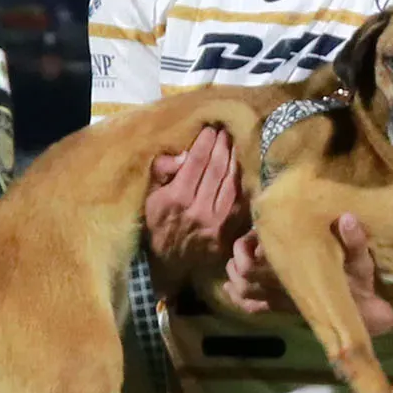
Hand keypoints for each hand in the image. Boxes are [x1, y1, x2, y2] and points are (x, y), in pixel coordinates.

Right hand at [145, 127, 244, 289]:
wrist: (169, 263)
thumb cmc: (156, 225)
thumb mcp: (149, 198)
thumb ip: (162, 172)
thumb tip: (183, 155)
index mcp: (176, 199)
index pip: (195, 163)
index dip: (205, 143)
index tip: (210, 129)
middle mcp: (199, 209)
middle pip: (217, 169)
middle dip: (222, 146)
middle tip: (225, 131)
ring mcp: (217, 221)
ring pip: (231, 182)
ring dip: (235, 159)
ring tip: (234, 142)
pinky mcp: (230, 229)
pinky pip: (240, 198)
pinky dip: (242, 180)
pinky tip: (242, 166)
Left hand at [223, 214, 392, 335]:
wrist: (364, 316)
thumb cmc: (360, 285)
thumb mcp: (361, 262)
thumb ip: (355, 241)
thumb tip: (347, 218)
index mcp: (294, 276)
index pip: (254, 266)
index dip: (247, 249)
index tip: (256, 233)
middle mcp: (281, 291)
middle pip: (243, 278)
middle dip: (238, 259)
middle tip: (246, 243)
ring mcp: (280, 302)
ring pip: (244, 294)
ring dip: (234, 277)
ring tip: (236, 260)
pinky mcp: (283, 309)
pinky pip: (254, 308)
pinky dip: (239, 298)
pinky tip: (232, 288)